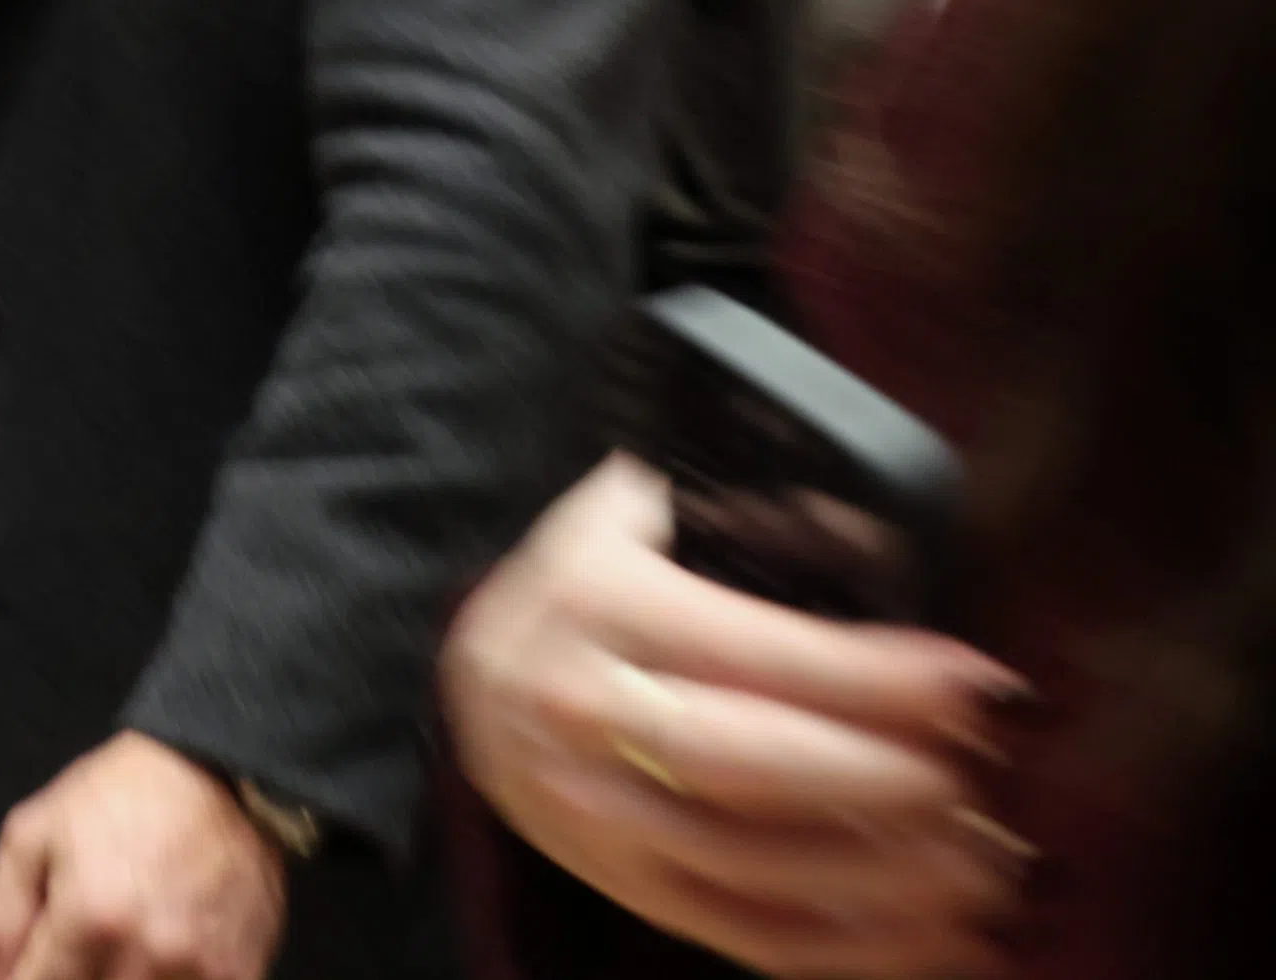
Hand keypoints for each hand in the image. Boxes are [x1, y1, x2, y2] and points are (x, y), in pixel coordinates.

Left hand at [0, 731, 287, 979]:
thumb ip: (0, 917)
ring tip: (119, 940)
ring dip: (116, 977)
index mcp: (90, 917)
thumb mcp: (31, 834)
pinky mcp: (241, 975)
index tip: (34, 963)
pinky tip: (158, 952)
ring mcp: (201, 971)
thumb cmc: (121, 798)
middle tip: (77, 943)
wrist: (217, 772)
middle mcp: (149, 953)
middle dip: (72, 976)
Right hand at [439, 455, 1029, 978]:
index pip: (746, 652)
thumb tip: (873, 534)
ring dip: (884, 880)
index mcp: (595, 611)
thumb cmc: (578, 597)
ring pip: (751, 867)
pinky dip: (853, 953)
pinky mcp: (625, 888)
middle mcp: (583, 720)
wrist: (468, 686)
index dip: (869, 675)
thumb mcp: (626, 521)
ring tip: (985, 870)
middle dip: (878, 780)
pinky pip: (745, 937)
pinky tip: (940, 944)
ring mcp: (598, 818)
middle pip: (743, 768)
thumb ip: (736, 518)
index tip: (973, 684)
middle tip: (977, 781)